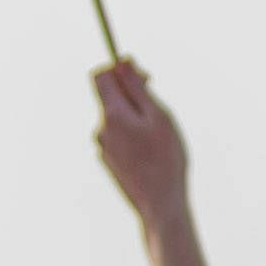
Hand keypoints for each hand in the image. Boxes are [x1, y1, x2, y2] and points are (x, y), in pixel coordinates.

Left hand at [92, 59, 190, 226]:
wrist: (160, 204)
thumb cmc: (165, 159)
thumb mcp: (157, 116)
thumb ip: (137, 87)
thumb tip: (122, 61)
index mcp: (111, 114)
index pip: (99, 76)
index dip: (119, 69)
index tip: (143, 77)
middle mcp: (101, 128)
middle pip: (109, 97)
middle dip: (132, 95)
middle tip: (159, 107)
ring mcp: (103, 147)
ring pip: (117, 119)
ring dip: (135, 118)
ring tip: (160, 137)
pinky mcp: (109, 161)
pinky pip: (120, 138)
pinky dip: (134, 137)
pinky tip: (152, 154)